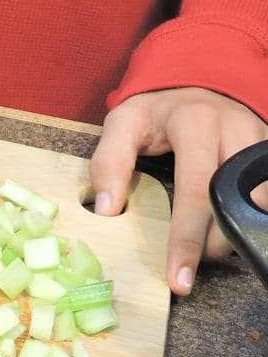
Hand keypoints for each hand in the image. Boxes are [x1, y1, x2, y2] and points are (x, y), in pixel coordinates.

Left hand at [89, 87, 267, 295]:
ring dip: (235, 233)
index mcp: (195, 122)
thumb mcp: (122, 123)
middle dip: (213, 245)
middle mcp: (235, 129)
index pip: (196, 190)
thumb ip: (109, 162)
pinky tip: (229, 231)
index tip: (178, 277)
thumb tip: (106, 210)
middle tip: (189, 274)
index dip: (187, 238)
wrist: (195, 79)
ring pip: (260, 201)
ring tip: (205, 251)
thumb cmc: (155, 109)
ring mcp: (260, 140)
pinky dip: (251, 217)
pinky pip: (267, 192)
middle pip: (234, 201)